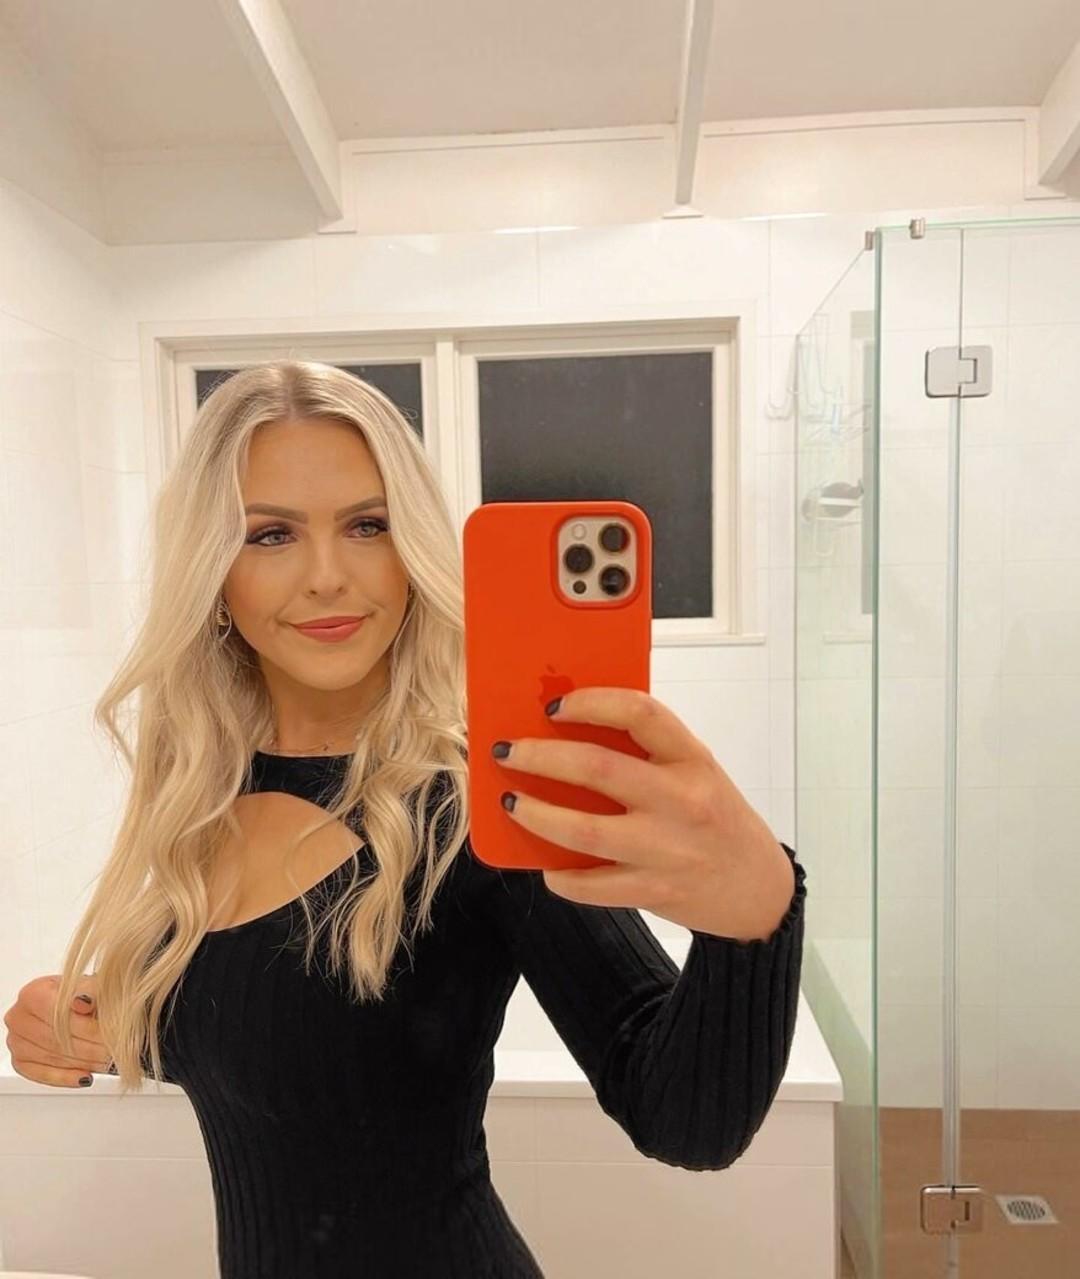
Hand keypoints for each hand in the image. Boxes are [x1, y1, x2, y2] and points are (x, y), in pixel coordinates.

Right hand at [3, 974, 114, 1087]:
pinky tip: (85, 1076)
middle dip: (91, 1046)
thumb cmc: (82, 993)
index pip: (60, 1015)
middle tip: (115, 1051)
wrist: (73, 1003)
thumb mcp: (91, 985)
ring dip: (83, 1063)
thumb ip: (89, 990)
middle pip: (58, 1038)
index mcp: (33, 993)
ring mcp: (17, 1042)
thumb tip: (84, 1002)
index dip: (89, 1026)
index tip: (113, 1033)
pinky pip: (43, 1075)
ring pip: (53, 1057)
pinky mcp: (21, 1062)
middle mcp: (19, 1017)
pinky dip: (66, 1077)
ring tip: (108, 1063)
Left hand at [491, 686, 794, 941]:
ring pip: (584, 830)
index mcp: (692, 759)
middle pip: (596, 769)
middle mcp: (682, 800)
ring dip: (536, 814)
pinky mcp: (654, 891)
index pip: (639, 713)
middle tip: (508, 751)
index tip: (553, 706)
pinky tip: (547, 866)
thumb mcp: (696, 772)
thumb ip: (648, 753)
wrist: (758, 889)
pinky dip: (562, 876)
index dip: (590, 702)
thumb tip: (570, 733)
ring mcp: (667, 849)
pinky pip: (593, 885)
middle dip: (540, 756)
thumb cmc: (717, 819)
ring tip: (512, 802)